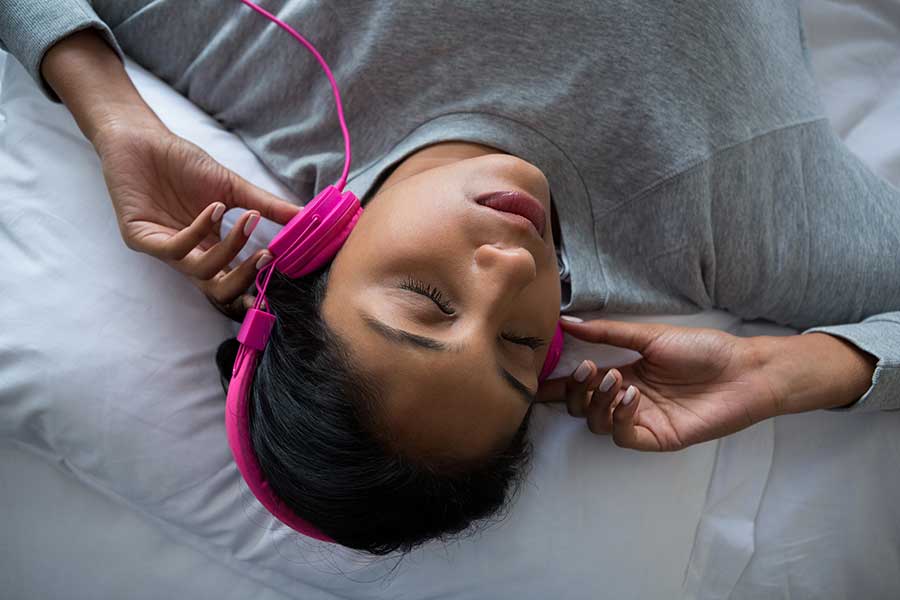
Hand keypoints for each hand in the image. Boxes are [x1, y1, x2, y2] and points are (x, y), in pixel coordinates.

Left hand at [93, 121, 299, 317]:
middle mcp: (189, 256)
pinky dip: (200, 231)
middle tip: (269, 256)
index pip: (235, 282)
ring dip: (230, 248)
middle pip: (219, 291)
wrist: (141, 138)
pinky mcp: (139, 238)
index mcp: (210, 249)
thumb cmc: (184, 163)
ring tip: (247, 219)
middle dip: (247, 278)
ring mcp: (163, 250)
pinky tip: (215, 208)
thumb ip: (268, 206)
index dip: (257, 285)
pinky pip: (175, 249)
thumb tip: (307, 215)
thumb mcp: (234, 188)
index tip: (283, 273)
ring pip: (201, 272)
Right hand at [536, 319, 778, 450]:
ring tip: (616, 378)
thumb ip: (607, 333)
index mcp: (623, 373)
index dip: (557, 383)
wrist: (743, 370)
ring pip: (595, 423)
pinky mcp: (657, 437)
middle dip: (575, 389)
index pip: (580, 384)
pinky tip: (632, 395)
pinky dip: (619, 416)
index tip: (536, 376)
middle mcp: (627, 399)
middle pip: (580, 407)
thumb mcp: (649, 335)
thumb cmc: (702, 349)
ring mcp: (641, 420)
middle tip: (587, 369)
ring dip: (597, 400)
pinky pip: (622, 435)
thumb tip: (567, 321)